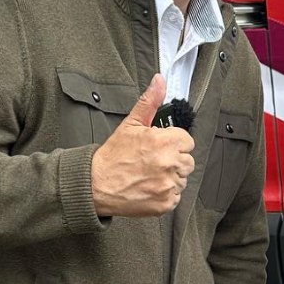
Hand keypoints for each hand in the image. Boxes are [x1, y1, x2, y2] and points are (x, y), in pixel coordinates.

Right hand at [90, 74, 195, 216]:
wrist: (96, 185)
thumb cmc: (113, 155)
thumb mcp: (131, 124)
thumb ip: (149, 102)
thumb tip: (160, 80)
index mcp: (164, 142)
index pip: (187, 141)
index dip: (173, 143)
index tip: (159, 147)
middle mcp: (169, 164)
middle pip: (187, 161)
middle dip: (173, 160)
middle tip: (152, 162)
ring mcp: (168, 185)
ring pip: (183, 179)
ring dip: (170, 178)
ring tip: (149, 175)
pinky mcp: (165, 203)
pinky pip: (176, 196)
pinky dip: (165, 194)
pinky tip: (149, 188)